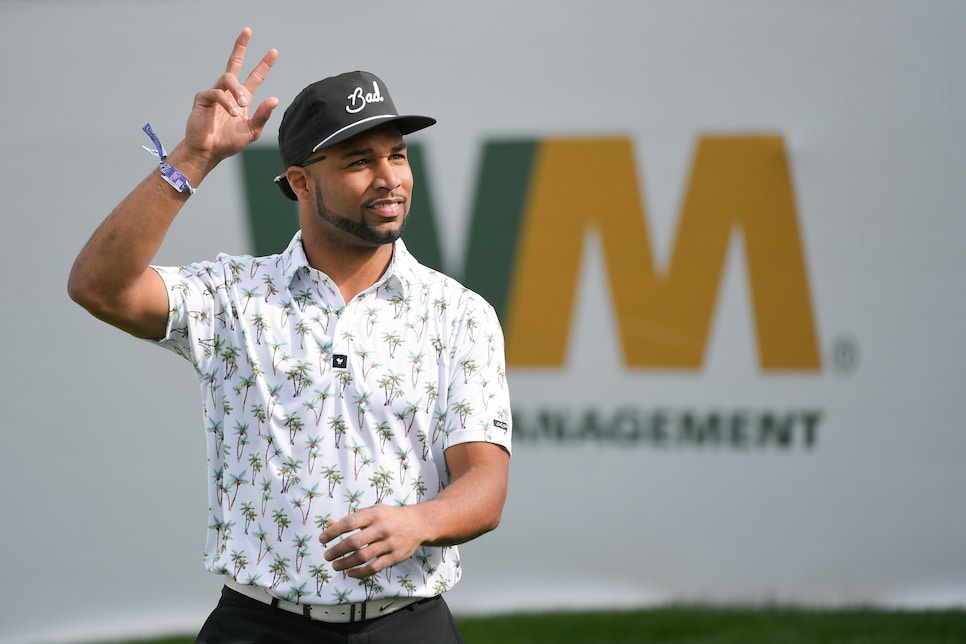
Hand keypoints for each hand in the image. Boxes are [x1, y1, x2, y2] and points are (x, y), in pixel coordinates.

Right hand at [182, 27, 278, 167]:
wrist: (209, 152)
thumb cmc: (229, 143)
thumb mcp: (251, 131)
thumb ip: (263, 116)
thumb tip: (275, 98)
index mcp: (242, 98)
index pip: (255, 77)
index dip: (264, 64)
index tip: (274, 51)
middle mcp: (229, 92)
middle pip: (234, 63)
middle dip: (241, 47)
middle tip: (248, 31)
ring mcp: (215, 93)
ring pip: (228, 79)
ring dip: (237, 91)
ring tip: (241, 105)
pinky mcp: (203, 98)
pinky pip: (216, 93)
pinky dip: (226, 102)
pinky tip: (232, 113)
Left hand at [320, 504, 426, 578]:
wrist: (418, 523)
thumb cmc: (389, 517)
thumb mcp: (372, 512)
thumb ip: (351, 519)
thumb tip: (329, 525)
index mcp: (374, 514)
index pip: (349, 523)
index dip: (333, 532)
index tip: (322, 539)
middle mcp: (382, 528)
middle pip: (354, 542)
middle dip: (337, 550)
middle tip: (327, 556)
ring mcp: (389, 543)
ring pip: (363, 557)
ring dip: (345, 564)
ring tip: (335, 566)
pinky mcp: (395, 556)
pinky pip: (374, 567)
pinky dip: (360, 573)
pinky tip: (350, 573)